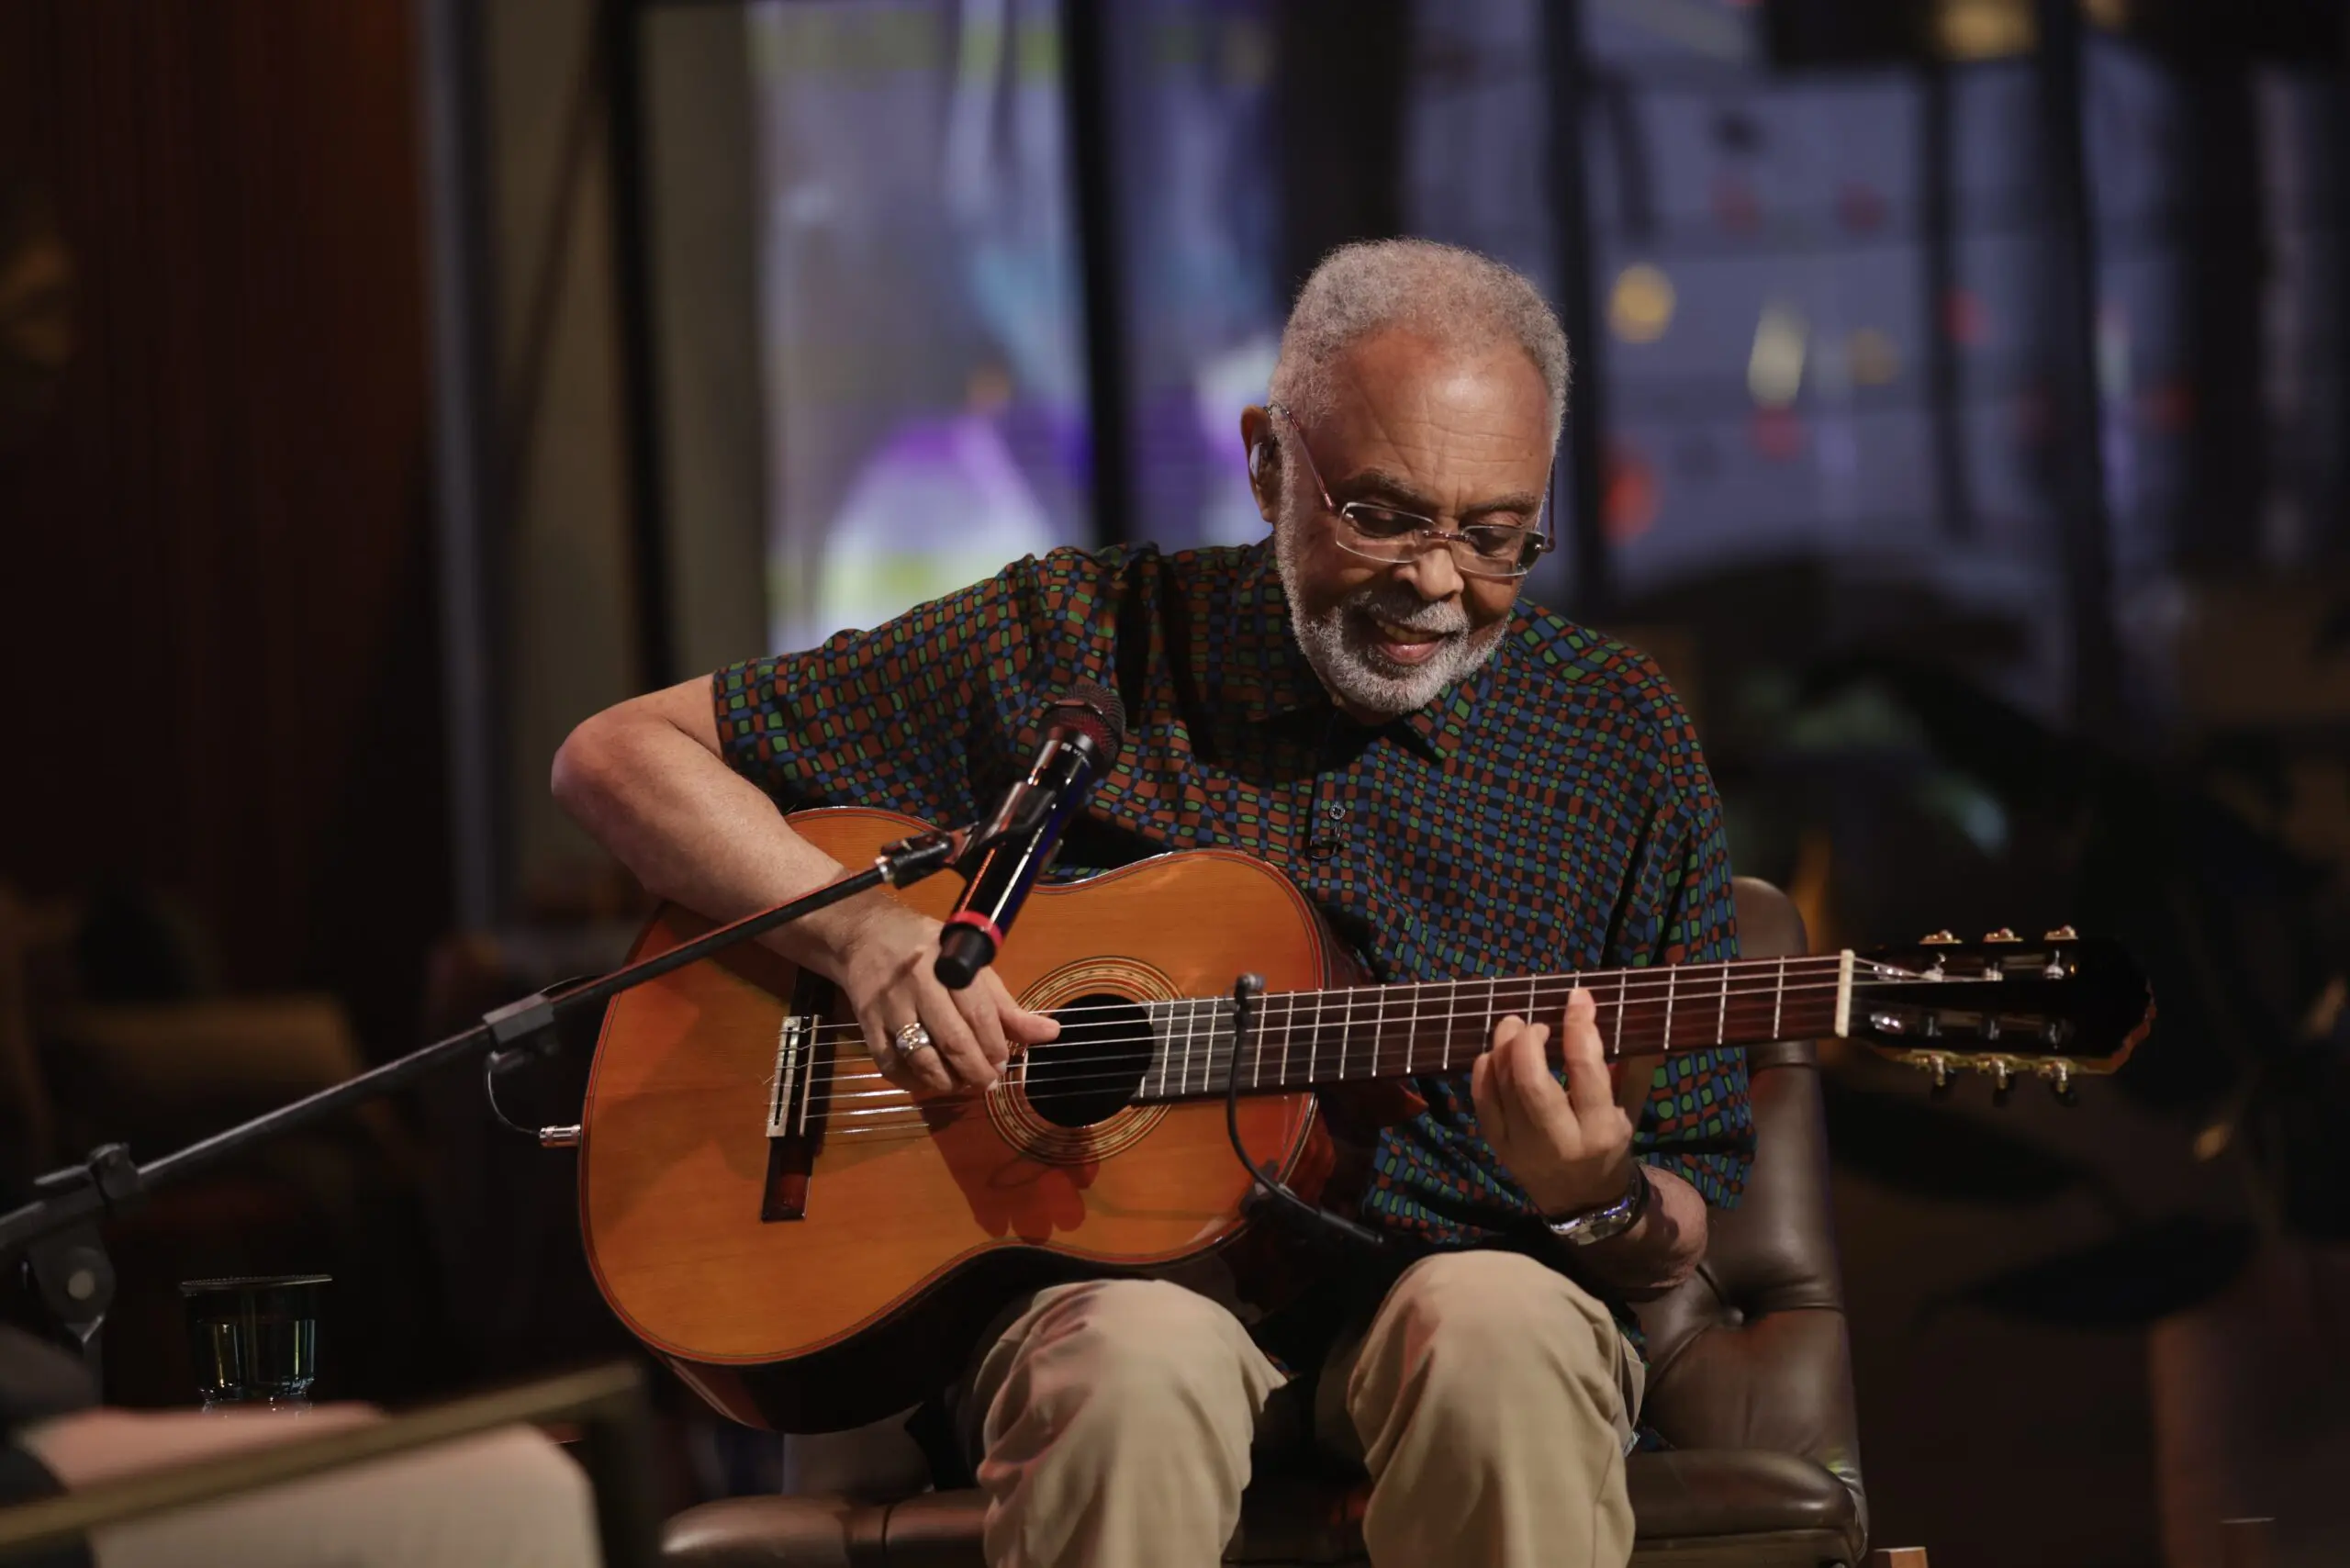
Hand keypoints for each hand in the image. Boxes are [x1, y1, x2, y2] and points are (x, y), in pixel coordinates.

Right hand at [828, 900, 1059, 1096]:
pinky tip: (928, 1081)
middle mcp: (917, 983)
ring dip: (946, 1081)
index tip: (1003, 1064)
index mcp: (949, 964)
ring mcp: (888, 1005)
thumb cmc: (929, 950)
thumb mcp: (971, 966)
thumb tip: (1050, 1033)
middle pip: (952, 1040)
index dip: (995, 1046)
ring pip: (920, 1057)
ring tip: (961, 1083)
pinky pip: (890, 1064)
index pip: (978, 1014)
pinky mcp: (865, 1022)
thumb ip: (1006, 1006)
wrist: (865, 934)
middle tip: (988, 1083)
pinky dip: (912, 1082)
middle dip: (976, 1070)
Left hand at [1471, 988, 1635, 1216]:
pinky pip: (1482, 1103)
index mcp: (1601, 1130)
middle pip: (1532, 1083)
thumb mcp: (1630, 1111)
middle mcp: (1559, 1142)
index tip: (1577, 997)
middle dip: (1528, 1040)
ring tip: (1513, 1025)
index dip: (1579, 1026)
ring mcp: (1522, 1148)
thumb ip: (1634, 1067)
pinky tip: (1493, 1054)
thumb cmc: (1609, 1145)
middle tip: (1535, 1021)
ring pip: (1501, 1089)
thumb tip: (1637, 1013)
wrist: (1582, 1202)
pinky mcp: (1498, 1148)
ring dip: (1502, 1048)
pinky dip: (1483, 1071)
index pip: (1586, 1070)